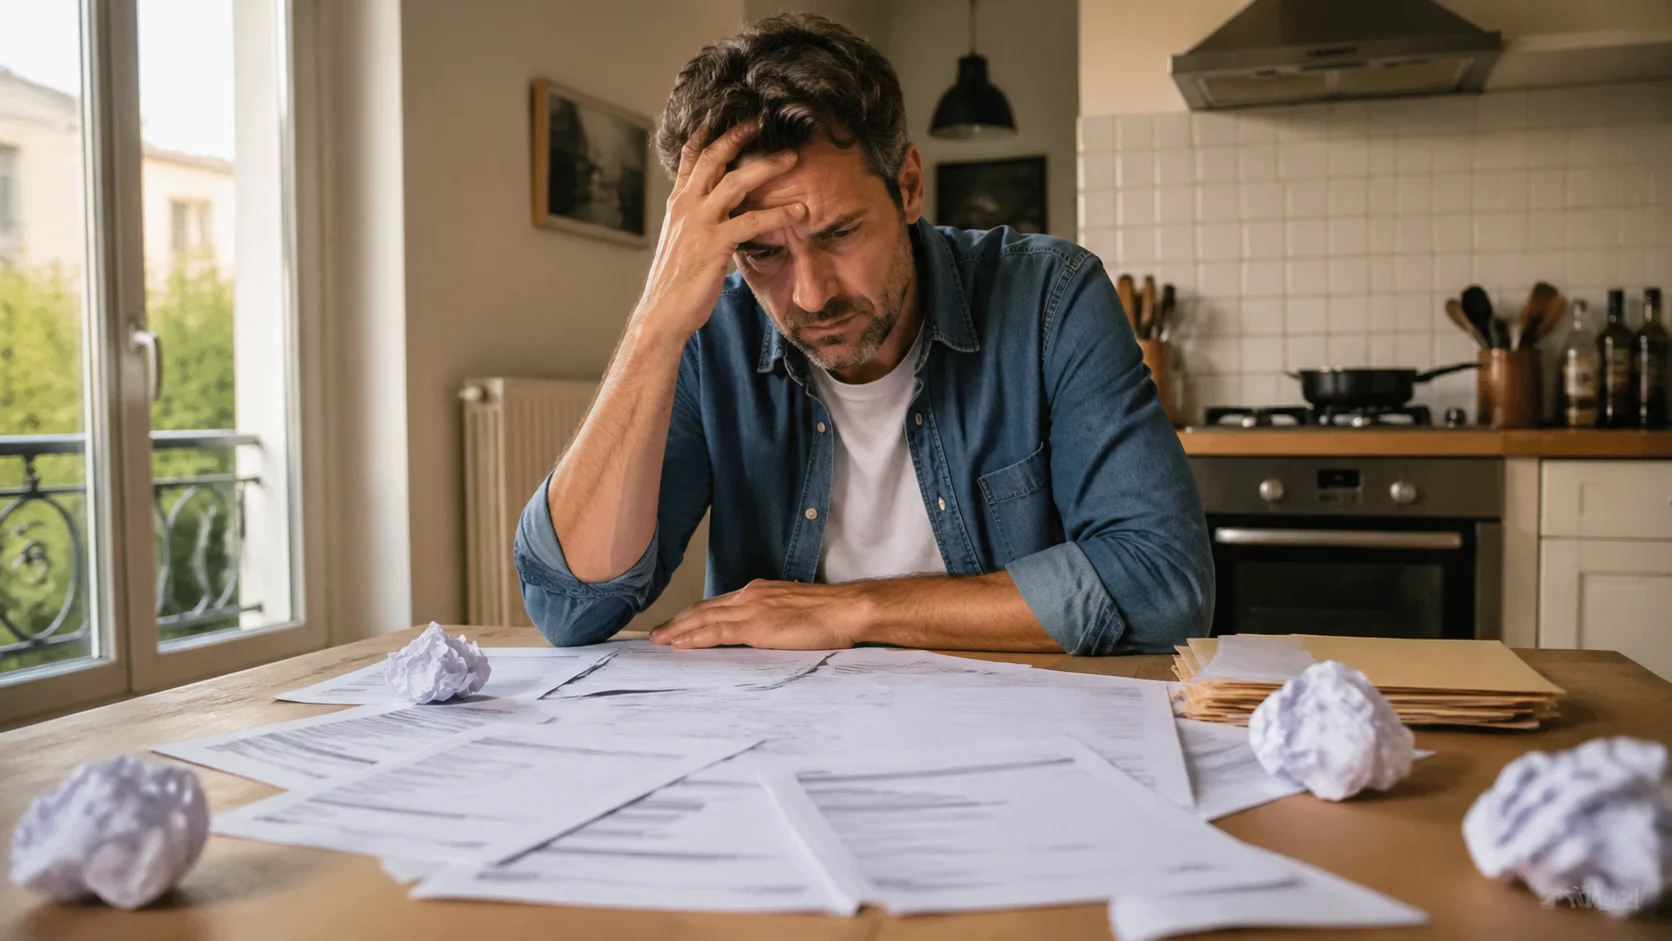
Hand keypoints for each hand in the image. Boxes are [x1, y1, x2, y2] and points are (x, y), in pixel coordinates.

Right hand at [633, 122, 805, 338]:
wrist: (662, 312)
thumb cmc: (676, 282)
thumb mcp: (683, 242)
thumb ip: (700, 221)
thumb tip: (723, 214)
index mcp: (678, 204)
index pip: (690, 157)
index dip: (708, 134)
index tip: (726, 116)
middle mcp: (686, 206)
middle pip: (713, 158)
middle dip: (738, 136)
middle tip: (762, 122)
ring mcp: (700, 223)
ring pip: (736, 182)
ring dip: (767, 167)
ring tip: (791, 158)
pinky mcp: (715, 244)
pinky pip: (752, 221)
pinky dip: (778, 213)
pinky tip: (799, 211)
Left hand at [649, 580, 868, 649]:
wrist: (847, 610)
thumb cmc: (831, 615)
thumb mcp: (795, 612)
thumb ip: (775, 620)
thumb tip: (767, 634)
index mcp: (760, 592)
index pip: (718, 604)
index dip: (695, 615)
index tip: (679, 624)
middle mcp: (751, 595)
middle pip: (705, 608)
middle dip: (679, 621)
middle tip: (657, 634)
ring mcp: (752, 608)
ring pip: (704, 618)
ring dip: (679, 629)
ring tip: (659, 640)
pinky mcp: (756, 624)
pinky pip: (717, 631)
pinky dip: (695, 636)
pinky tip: (680, 643)